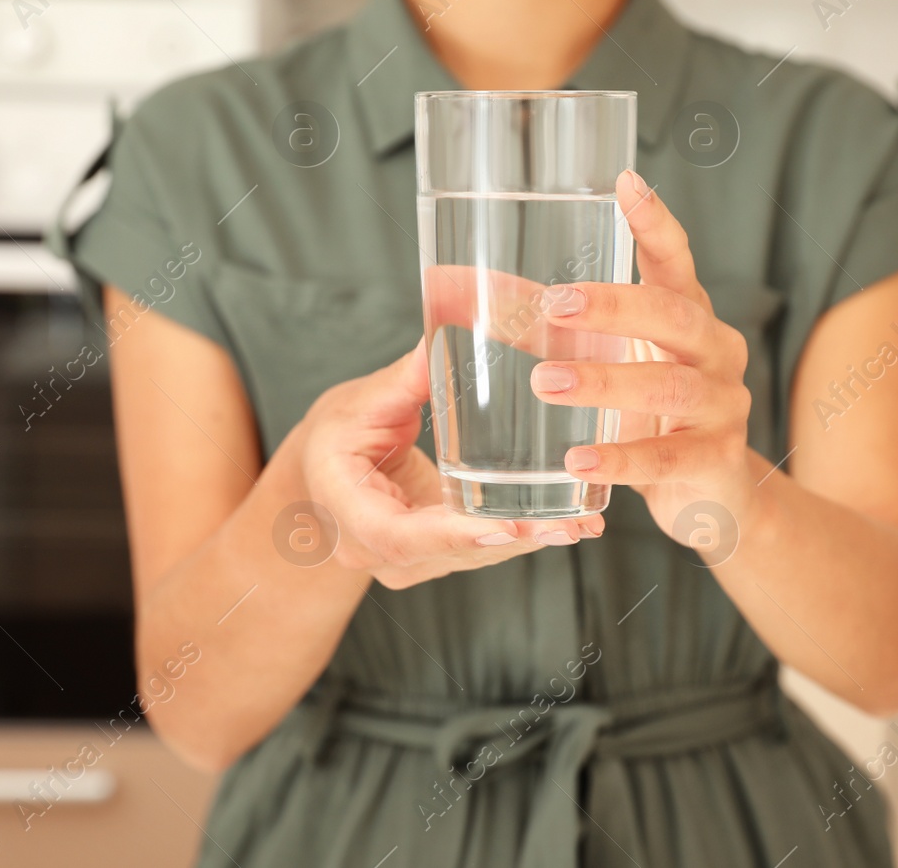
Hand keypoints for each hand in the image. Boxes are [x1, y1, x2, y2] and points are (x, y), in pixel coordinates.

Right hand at [298, 341, 604, 589]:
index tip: (510, 527)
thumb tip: (443, 337)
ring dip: (526, 541)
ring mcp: (402, 561)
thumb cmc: (333, 435)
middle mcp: (372, 548)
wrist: (317, 475)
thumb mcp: (359, 401)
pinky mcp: (429, 556)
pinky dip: (519, 536)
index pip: (402, 536)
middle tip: (568, 525)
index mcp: (347, 509)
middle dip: (512, 539)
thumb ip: (405, 379)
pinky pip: (475, 549)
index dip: (457, 534)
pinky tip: (567, 524)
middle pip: (449, 551)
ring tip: (580, 523)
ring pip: (469, 556)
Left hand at [527, 169, 758, 539]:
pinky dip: (620, 459)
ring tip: (544, 383)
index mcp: (690, 317)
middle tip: (553, 305)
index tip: (627, 183)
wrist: (714, 492)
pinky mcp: (716, 461)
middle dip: (614, 305)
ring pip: (668, 385)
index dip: (655, 223)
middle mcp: (716, 352)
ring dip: (605, 382)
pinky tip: (578, 460)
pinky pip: (666, 458)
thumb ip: (550, 328)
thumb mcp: (614, 361)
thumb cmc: (654, 414)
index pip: (676, 261)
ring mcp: (722, 406)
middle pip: (674, 315)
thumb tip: (459, 291)